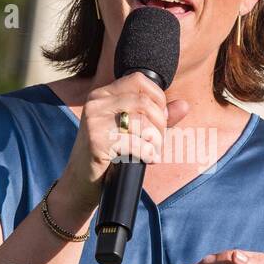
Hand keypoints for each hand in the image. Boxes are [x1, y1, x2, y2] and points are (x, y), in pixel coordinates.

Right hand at [58, 72, 189, 213]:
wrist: (80, 183)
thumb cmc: (108, 156)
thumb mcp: (132, 132)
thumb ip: (157, 118)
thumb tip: (184, 105)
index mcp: (103, 95)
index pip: (139, 79)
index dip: (158, 98)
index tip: (160, 120)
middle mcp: (96, 102)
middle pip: (144, 102)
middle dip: (160, 124)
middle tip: (157, 142)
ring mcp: (94, 120)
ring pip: (142, 120)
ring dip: (155, 140)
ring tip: (151, 152)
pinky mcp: (96, 140)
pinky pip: (134, 141)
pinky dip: (146, 152)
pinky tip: (145, 159)